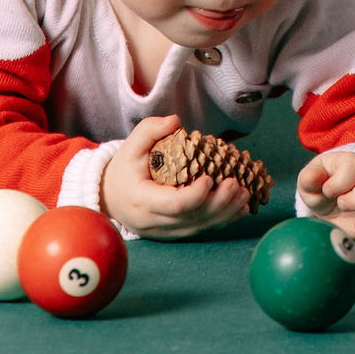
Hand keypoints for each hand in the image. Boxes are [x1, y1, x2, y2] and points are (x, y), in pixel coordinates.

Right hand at [99, 115, 255, 239]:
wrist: (110, 198)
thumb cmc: (122, 171)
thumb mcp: (130, 147)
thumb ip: (150, 130)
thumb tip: (175, 121)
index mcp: (142, 201)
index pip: (174, 204)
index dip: (196, 194)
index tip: (210, 177)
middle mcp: (155, 221)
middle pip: (193, 217)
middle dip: (219, 202)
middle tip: (237, 184)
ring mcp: (166, 231)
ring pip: (200, 226)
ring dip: (225, 212)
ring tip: (244, 194)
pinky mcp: (175, 232)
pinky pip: (201, 228)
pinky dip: (222, 220)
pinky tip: (240, 209)